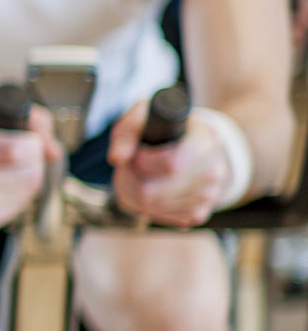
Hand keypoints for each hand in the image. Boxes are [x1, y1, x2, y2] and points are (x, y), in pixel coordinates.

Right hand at [0, 100, 52, 232]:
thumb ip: (29, 118)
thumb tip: (55, 151)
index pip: (16, 150)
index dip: (33, 143)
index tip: (27, 139)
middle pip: (30, 172)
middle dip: (35, 159)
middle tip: (20, 152)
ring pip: (30, 190)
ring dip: (30, 176)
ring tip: (10, 167)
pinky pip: (20, 206)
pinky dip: (20, 193)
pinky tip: (3, 182)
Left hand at [107, 96, 230, 225]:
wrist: (201, 146)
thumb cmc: (167, 128)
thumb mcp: (145, 116)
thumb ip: (127, 132)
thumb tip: (117, 158)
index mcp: (206, 141)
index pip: (170, 164)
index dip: (140, 161)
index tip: (136, 152)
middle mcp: (213, 172)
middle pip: (151, 192)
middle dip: (127, 178)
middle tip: (128, 164)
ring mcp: (208, 196)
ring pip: (148, 206)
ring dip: (131, 190)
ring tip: (137, 172)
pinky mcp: (198, 214)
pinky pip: (155, 215)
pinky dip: (141, 203)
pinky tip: (148, 185)